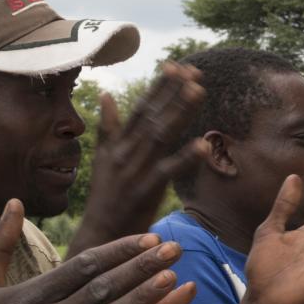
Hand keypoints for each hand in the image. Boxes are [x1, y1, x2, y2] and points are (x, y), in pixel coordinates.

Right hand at [72, 63, 207, 253]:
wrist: (100, 236)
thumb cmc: (106, 198)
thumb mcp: (103, 159)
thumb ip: (108, 127)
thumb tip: (107, 94)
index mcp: (117, 144)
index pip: (141, 108)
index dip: (159, 87)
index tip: (176, 66)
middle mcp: (125, 153)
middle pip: (152, 116)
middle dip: (173, 92)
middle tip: (194, 71)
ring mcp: (134, 171)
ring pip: (160, 135)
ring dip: (180, 112)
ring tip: (199, 91)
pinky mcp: (145, 191)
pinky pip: (168, 171)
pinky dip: (185, 157)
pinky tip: (203, 144)